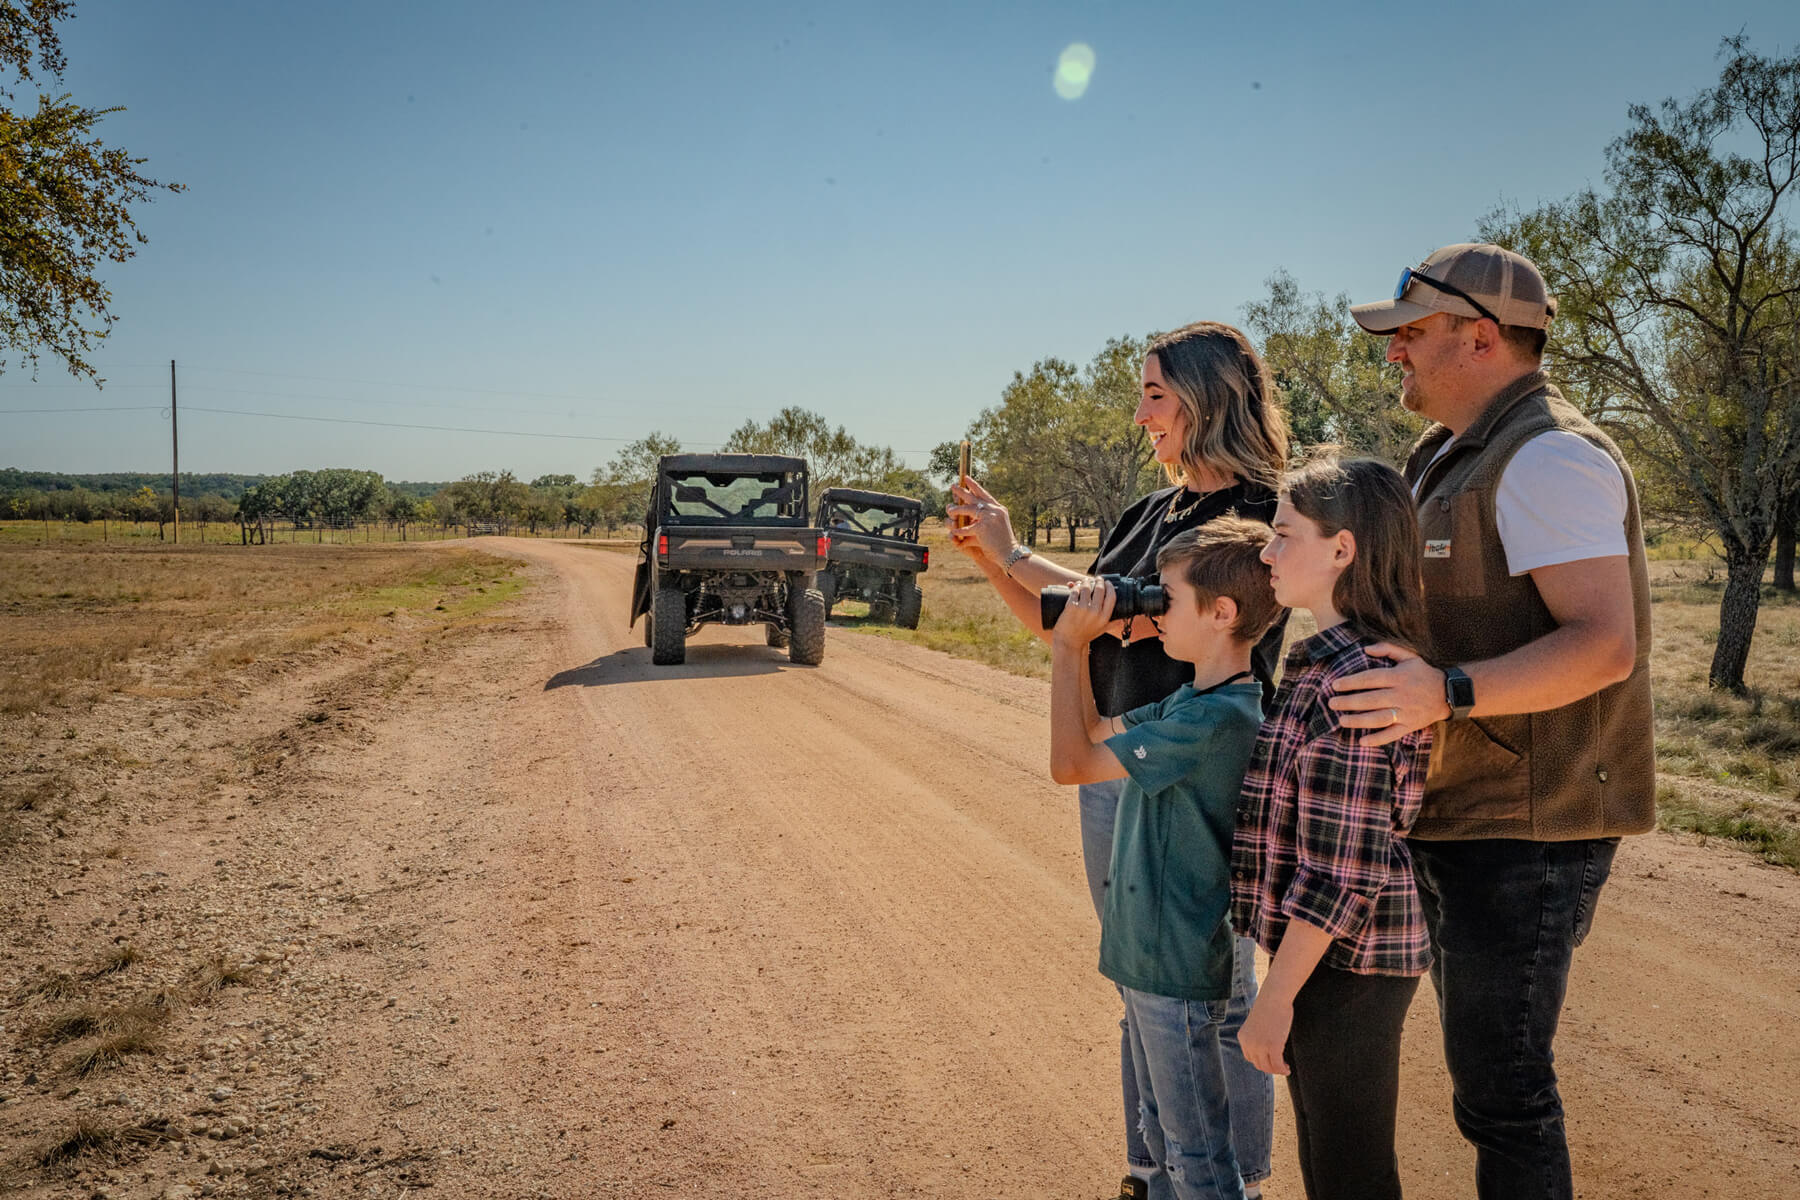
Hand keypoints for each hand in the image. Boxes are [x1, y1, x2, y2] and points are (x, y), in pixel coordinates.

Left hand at [945, 477, 1018, 562]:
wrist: (1009, 553)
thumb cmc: (1003, 542)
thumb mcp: (996, 526)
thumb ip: (984, 518)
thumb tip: (973, 514)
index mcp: (999, 508)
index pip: (984, 494)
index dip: (974, 486)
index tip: (966, 479)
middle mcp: (995, 510)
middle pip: (975, 498)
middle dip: (962, 491)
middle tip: (953, 486)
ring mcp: (989, 518)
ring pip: (968, 510)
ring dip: (957, 509)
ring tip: (949, 509)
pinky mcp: (982, 527)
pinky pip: (966, 528)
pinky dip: (960, 530)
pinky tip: (954, 531)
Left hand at [1050, 576, 1115, 648]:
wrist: (1068, 641)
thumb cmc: (1085, 635)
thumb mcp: (1101, 630)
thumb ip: (1112, 624)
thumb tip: (1121, 620)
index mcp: (1104, 617)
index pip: (1111, 596)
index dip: (1110, 587)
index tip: (1107, 582)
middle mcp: (1095, 612)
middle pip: (1100, 589)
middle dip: (1099, 581)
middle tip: (1097, 579)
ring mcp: (1083, 608)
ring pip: (1086, 587)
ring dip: (1086, 582)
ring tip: (1085, 581)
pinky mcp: (1071, 606)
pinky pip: (1075, 591)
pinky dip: (1075, 587)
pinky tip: (1075, 586)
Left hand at [1238, 993, 1292, 1076]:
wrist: (1274, 997)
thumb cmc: (1268, 1006)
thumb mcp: (1257, 1023)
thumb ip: (1257, 1035)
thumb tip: (1266, 1048)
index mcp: (1242, 1037)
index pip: (1250, 1057)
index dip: (1261, 1061)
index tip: (1270, 1061)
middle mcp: (1249, 1043)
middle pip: (1258, 1064)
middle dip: (1269, 1068)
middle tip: (1280, 1066)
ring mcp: (1260, 1046)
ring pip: (1268, 1067)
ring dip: (1276, 1070)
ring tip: (1285, 1068)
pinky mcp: (1273, 1046)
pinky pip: (1277, 1065)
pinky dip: (1283, 1070)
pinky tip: (1287, 1068)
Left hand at [1328, 643, 1449, 746]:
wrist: (1449, 693)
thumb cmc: (1424, 673)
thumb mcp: (1409, 656)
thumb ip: (1388, 649)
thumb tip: (1365, 649)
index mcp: (1399, 677)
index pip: (1370, 678)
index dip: (1351, 682)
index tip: (1335, 685)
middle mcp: (1401, 695)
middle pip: (1371, 699)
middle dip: (1349, 702)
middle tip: (1331, 703)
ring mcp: (1406, 712)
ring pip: (1379, 718)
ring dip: (1359, 720)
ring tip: (1341, 720)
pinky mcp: (1410, 726)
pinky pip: (1393, 734)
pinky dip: (1378, 739)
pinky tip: (1362, 741)